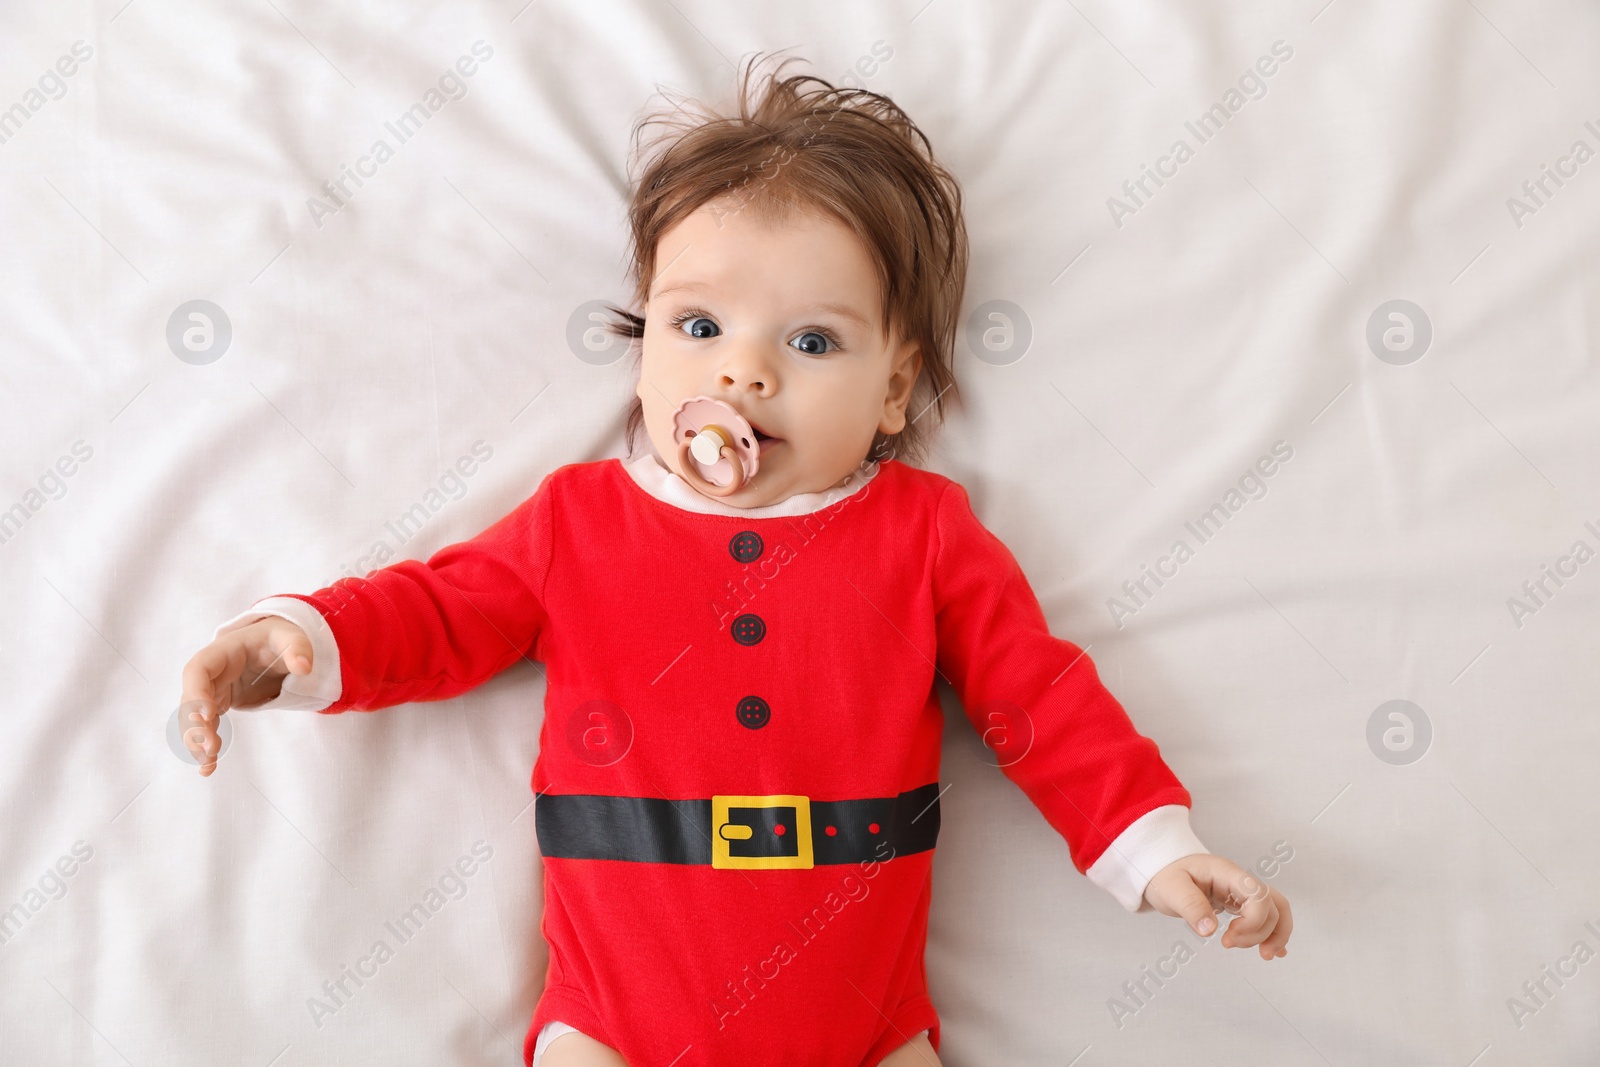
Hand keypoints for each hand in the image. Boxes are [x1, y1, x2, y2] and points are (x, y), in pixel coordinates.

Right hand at [178, 617, 312, 776]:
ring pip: (195, 717)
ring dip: (198, 740)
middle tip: (209, 747)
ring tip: (208, 763)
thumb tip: (304, 667)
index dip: (196, 692)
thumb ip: (298, 648)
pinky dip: (206, 746)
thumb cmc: (279, 638)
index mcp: (222, 651)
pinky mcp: (220, 703)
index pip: (198, 669)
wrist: (277, 644)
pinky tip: (208, 767)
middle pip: (191, 698)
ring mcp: (213, 689)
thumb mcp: (291, 636)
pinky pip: (207, 726)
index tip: (207, 714)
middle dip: (195, 724)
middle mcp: (211, 672)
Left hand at [1142, 853, 1292, 959]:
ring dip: (1274, 934)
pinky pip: (1267, 916)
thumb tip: (1210, 930)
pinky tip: (1274, 951)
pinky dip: (1274, 933)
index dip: (1252, 921)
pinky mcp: (1240, 904)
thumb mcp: (1171, 889)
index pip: (1258, 894)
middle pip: (1271, 906)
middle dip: (1259, 932)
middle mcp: (1240, 881)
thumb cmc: (1166, 875)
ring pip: (1275, 911)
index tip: (1227, 939)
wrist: (1162, 870)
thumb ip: (1190, 906)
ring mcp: (1242, 893)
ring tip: (1264, 955)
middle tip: (1228, 944)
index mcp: (1226, 873)